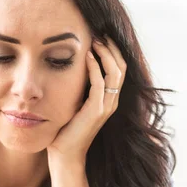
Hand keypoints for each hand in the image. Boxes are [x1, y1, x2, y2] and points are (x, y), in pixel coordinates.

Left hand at [47, 35, 126, 165]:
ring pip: (115, 72)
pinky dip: (95, 67)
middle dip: (112, 47)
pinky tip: (86, 56)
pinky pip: (100, 83)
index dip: (112, 50)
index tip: (100, 35)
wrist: (65, 154)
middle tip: (99, 32)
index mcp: (108, 99)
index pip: (118, 68)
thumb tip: (70, 67)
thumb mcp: (74, 103)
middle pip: (121, 66)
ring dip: (105, 53)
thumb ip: (79, 87)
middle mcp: (112, 101)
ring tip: (94, 40)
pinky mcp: (96, 111)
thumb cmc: (65, 129)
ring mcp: (106, 106)